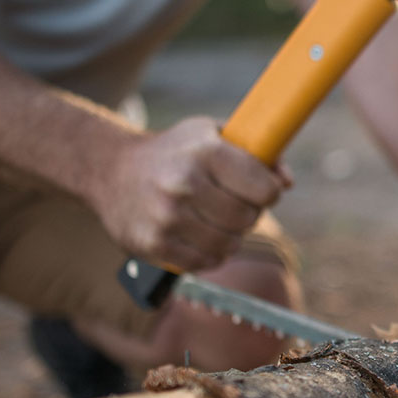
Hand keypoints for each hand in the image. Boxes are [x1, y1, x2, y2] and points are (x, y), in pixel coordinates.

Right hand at [93, 116, 289, 272]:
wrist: (110, 168)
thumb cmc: (176, 151)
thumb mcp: (213, 134)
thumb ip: (257, 152)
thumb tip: (286, 182)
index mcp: (205, 152)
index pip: (264, 188)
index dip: (268, 192)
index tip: (260, 190)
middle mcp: (184, 183)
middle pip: (247, 218)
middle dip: (249, 214)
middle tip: (235, 205)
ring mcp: (166, 216)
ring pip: (228, 245)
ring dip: (231, 237)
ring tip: (218, 222)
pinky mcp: (153, 244)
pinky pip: (204, 262)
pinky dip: (210, 254)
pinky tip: (201, 237)